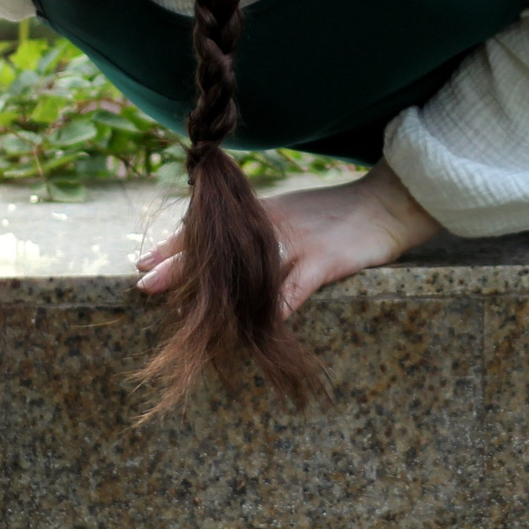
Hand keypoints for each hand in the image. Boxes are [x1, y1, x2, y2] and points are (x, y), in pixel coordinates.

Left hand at [135, 161, 441, 317]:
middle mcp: (272, 227)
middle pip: (220, 246)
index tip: (141, 263)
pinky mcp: (326, 261)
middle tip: (144, 282)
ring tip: (185, 309)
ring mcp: (298, 244)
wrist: (387, 204)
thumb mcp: (293, 216)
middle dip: (179, 265)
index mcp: (262, 216)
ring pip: (249, 268)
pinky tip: (257, 324)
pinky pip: (295, 288)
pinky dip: (276, 306)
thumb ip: (260, 233)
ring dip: (216, 290)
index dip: (175, 246)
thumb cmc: (339, 216)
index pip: (211, 228)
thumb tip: (225, 255)